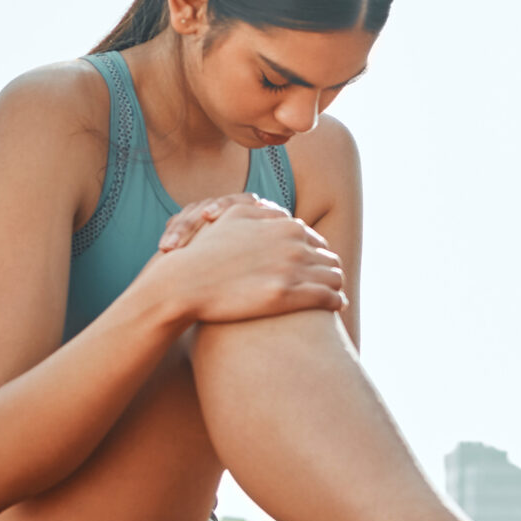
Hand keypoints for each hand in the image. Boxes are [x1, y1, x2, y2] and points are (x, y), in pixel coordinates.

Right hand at [149, 199, 345, 324]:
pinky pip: (329, 298)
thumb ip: (263, 213)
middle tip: (328, 284)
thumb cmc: (205, 253)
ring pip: (335, 277)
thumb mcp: (234, 218)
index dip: (317, 255)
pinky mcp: (287, 296)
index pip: (316, 240)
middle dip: (329, 271)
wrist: (184, 283)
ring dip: (336, 286)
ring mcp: (292, 269)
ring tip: (334, 297)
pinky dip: (337, 302)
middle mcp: (294, 244)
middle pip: (329, 258)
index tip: (315, 267)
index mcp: (285, 225)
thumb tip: (283, 214)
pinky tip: (335, 307)